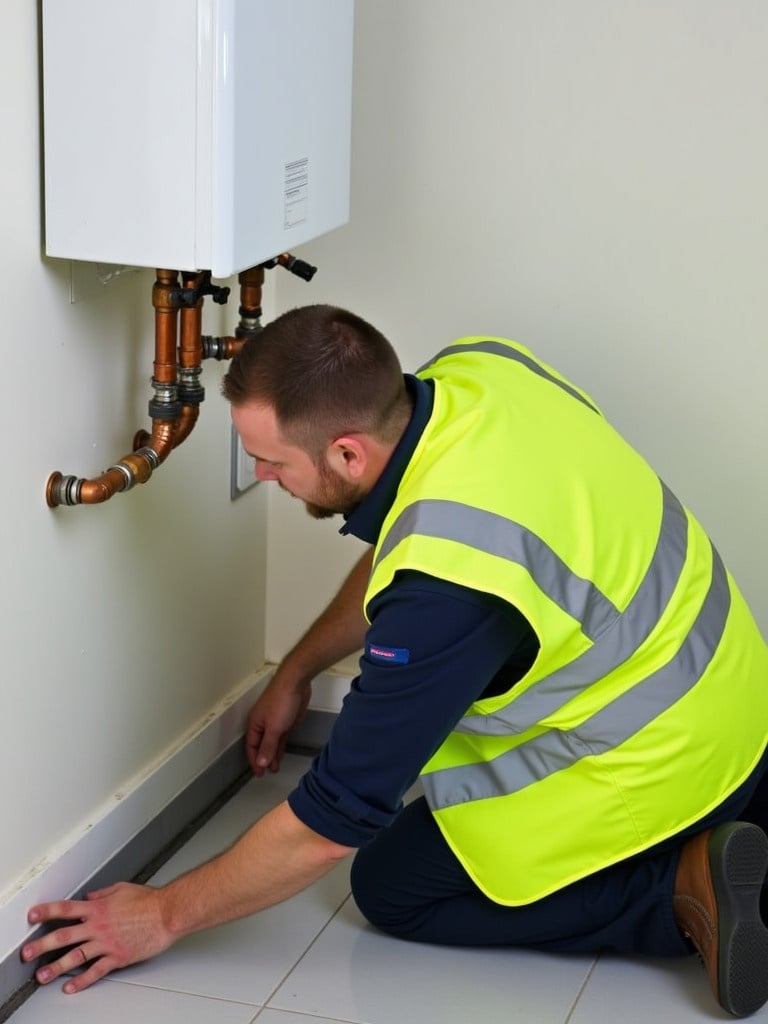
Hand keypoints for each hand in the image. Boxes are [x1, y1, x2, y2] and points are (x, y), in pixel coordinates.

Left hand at [23, 882, 172, 993]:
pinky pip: (96, 971)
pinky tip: (71, 987)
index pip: (66, 908)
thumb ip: (103, 893)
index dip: (47, 911)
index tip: (32, 915)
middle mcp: (98, 926)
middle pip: (64, 935)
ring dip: (56, 967)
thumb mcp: (123, 888)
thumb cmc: (149, 901)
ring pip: (75, 956)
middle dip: (42, 945)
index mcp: (99, 907)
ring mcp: (106, 943)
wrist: (167, 914)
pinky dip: (82, 981)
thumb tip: (89, 895)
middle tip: (27, 953)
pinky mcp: (117, 957)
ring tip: (42, 976)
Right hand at [246, 672, 310, 775]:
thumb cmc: (281, 699)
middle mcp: (263, 723)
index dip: (255, 761)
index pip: (252, 747)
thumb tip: (261, 762)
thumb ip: (268, 746)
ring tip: (275, 768)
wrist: (296, 682)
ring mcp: (275, 721)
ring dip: (272, 755)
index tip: (259, 773)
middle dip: (264, 759)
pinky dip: (280, 746)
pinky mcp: (286, 720)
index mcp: (255, 724)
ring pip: (271, 742)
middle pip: (261, 745)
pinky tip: (280, 754)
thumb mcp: (274, 728)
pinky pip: (280, 737)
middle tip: (267, 773)